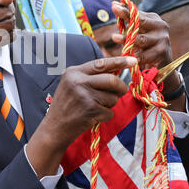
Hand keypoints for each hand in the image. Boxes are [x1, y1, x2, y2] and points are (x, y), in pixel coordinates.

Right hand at [26, 56, 136, 178]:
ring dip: (110, 104)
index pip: (101, 63)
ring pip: (113, 97)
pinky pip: (110, 111)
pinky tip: (93, 117)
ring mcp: (84, 96)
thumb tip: (116, 71)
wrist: (54, 128)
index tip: (133, 61)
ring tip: (96, 107)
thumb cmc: (66, 105)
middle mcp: (78, 81)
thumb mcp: (72, 84)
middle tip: (120, 92)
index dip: (119, 61)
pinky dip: (105, 116)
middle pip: (112, 80)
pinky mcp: (90, 110)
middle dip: (120, 87)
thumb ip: (90, 76)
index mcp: (73, 72)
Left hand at [111, 1, 184, 109]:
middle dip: (126, 15)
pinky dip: (135, 57)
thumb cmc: (147, 47)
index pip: (137, 13)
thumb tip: (114, 5)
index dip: (125, 10)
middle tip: (114, 10)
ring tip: (114, 37)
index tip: (114, 5)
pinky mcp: (162, 53)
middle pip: (140, 21)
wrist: (163, 66)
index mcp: (154, 20)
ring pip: (141, 39)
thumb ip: (128, 22)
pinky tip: (127, 58)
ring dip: (126, 39)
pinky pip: (144, 55)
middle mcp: (160, 26)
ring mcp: (163, 39)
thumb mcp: (138, 33)